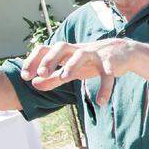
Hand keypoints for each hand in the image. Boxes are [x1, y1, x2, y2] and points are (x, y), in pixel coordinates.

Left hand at [20, 39, 138, 105]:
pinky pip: (107, 75)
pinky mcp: (111, 63)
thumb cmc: (92, 62)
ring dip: (71, 65)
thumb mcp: (71, 70)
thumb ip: (53, 78)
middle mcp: (78, 50)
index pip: (45, 49)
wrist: (123, 53)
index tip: (25, 76)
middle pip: (61, 46)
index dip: (33, 60)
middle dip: (49, 59)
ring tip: (63, 78)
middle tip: (40, 73)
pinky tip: (100, 102)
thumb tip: (34, 84)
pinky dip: (104, 88)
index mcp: (67, 52)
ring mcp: (95, 55)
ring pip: (81, 55)